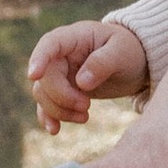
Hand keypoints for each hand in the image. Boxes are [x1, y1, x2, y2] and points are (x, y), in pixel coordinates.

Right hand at [28, 15, 151, 128]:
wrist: (134, 63)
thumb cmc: (129, 51)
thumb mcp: (122, 52)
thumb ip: (102, 63)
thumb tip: (81, 82)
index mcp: (75, 37)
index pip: (50, 44)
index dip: (39, 58)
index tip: (33, 75)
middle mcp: (62, 55)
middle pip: (45, 76)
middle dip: (62, 96)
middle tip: (86, 107)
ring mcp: (60, 73)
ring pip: (44, 94)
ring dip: (59, 110)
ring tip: (85, 117)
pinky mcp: (63, 91)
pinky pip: (47, 105)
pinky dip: (49, 117)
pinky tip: (55, 130)